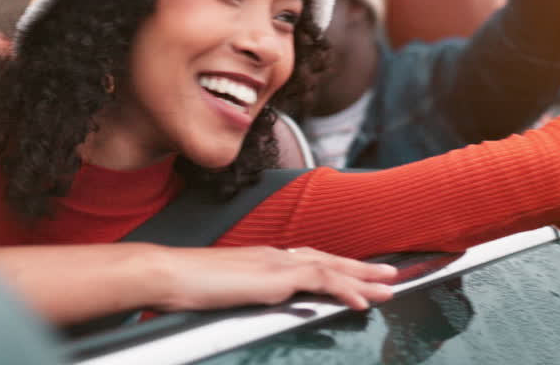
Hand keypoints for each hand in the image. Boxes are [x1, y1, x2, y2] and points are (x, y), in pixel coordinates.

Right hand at [154, 245, 397, 311]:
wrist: (169, 274)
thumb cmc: (185, 285)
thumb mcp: (222, 291)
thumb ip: (241, 294)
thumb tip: (247, 303)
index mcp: (263, 258)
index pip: (309, 258)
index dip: (336, 266)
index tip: (357, 272)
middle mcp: (274, 255)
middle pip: (328, 259)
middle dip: (360, 268)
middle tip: (390, 274)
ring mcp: (276, 263)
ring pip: (331, 267)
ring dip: (363, 279)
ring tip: (389, 288)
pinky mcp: (275, 277)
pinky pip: (319, 281)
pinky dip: (344, 290)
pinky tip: (361, 302)